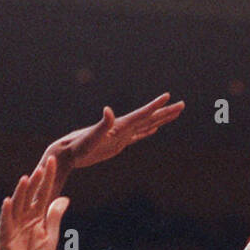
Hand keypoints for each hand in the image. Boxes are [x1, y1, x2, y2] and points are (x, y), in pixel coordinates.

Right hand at [0, 157, 69, 249]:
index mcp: (37, 216)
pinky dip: (6, 212)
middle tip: (43, 165)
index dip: (48, 178)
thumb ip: (55, 217)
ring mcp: (14, 226)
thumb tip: (65, 198)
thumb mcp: (50, 237)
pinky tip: (8, 200)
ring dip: (21, 192)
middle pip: (31, 195)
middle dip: (36, 181)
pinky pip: (5, 222)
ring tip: (26, 178)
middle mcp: (24, 218)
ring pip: (18, 205)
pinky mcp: (6, 237)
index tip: (53, 162)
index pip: (43, 193)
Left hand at [44, 94, 184, 175]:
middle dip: (166, 112)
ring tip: (173, 114)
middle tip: (182, 105)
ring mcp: (121, 135)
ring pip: (146, 126)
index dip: (155, 106)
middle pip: (149, 118)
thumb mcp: (91, 138)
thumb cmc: (78, 147)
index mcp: (119, 125)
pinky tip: (153, 129)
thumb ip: (102, 125)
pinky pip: (137, 136)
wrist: (67, 153)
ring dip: (159, 120)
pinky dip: (147, 132)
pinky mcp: (118, 144)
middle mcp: (122, 127)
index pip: (142, 114)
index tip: (169, 96)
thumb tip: (108, 110)